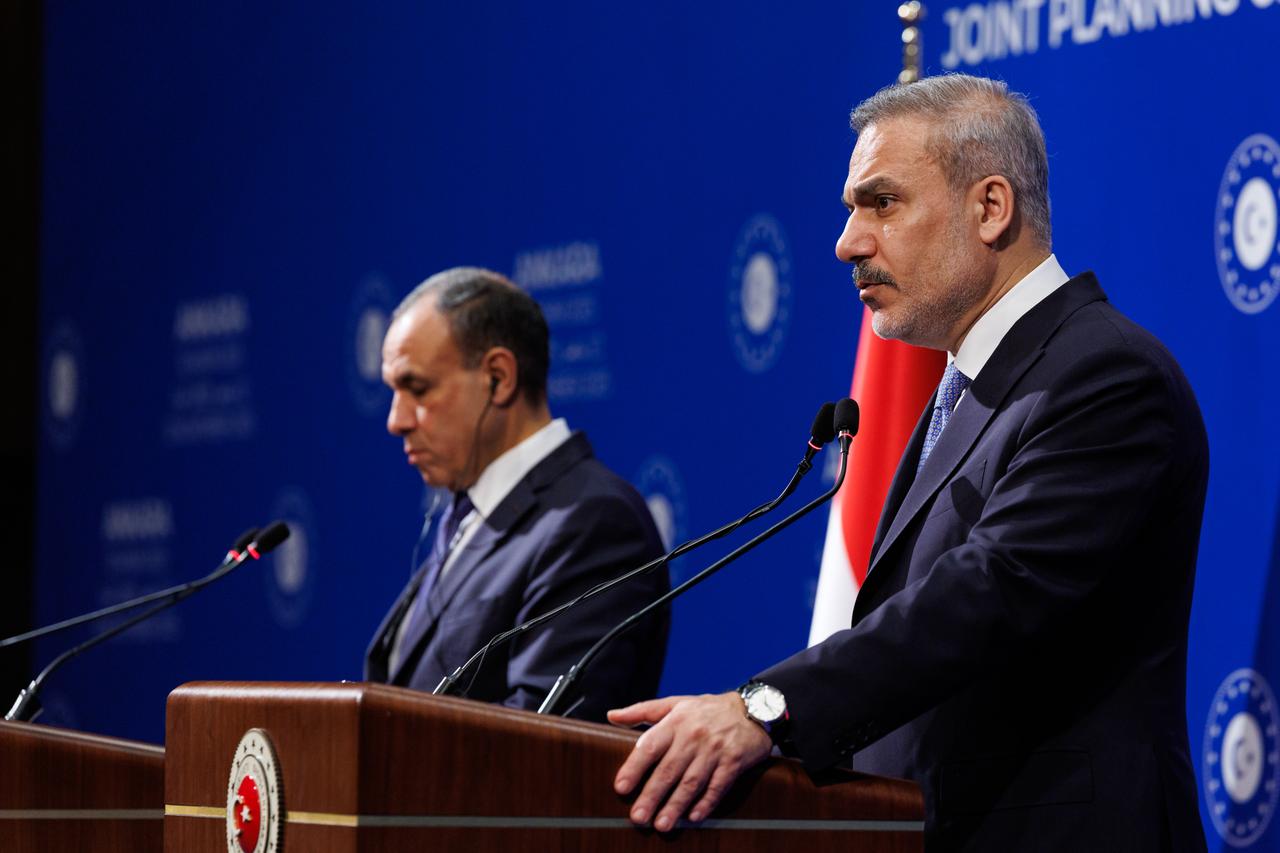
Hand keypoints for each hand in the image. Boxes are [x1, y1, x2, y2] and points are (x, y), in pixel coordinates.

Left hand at [607, 692, 772, 831]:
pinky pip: (717, 786)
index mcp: (676, 721)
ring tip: (662, 824)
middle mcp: (694, 736)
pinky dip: (706, 802)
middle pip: (669, 769)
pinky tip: (693, 817)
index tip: (621, 787)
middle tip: (638, 817)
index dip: (634, 767)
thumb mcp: (675, 703)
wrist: (752, 709)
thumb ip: (642, 711)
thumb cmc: (707, 709)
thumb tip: (612, 716)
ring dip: (675, 805)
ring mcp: (715, 750)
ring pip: (692, 782)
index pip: (650, 745)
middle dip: (652, 795)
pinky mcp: (734, 762)